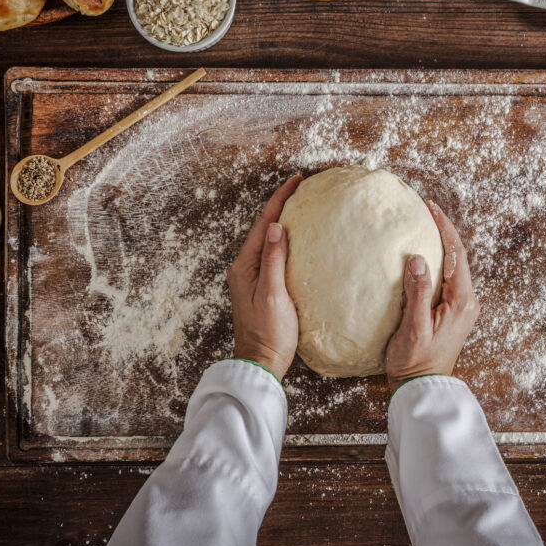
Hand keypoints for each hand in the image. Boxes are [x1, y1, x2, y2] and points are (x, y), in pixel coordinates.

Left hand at [227, 175, 302, 379]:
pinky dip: (286, 242)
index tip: (296, 180)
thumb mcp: (272, 294)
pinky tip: (297, 240)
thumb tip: (277, 227)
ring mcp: (252, 278)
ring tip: (300, 205)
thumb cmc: (268, 334)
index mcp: (244, 266)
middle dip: (281, 205)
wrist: (261, 364)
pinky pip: (273, 255)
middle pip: (264, 228)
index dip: (280, 200)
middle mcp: (244, 268)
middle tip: (301, 186)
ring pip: (268, 241)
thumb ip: (274, 260)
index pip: (264, 224)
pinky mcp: (262, 288)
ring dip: (283, 222)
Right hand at [385, 201, 479, 390]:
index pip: (456, 254)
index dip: (445, 228)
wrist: (422, 389)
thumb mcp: (413, 328)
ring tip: (426, 224)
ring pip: (454, 266)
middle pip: (458, 256)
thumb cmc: (415, 363)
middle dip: (444, 231)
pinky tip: (424, 255)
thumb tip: (417, 258)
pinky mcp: (453, 312)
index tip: (430, 207)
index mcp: (462, 302)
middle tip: (427, 209)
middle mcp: (467, 302)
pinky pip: (448, 278)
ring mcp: (462, 308)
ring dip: (441, 244)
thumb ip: (417, 293)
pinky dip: (438, 261)